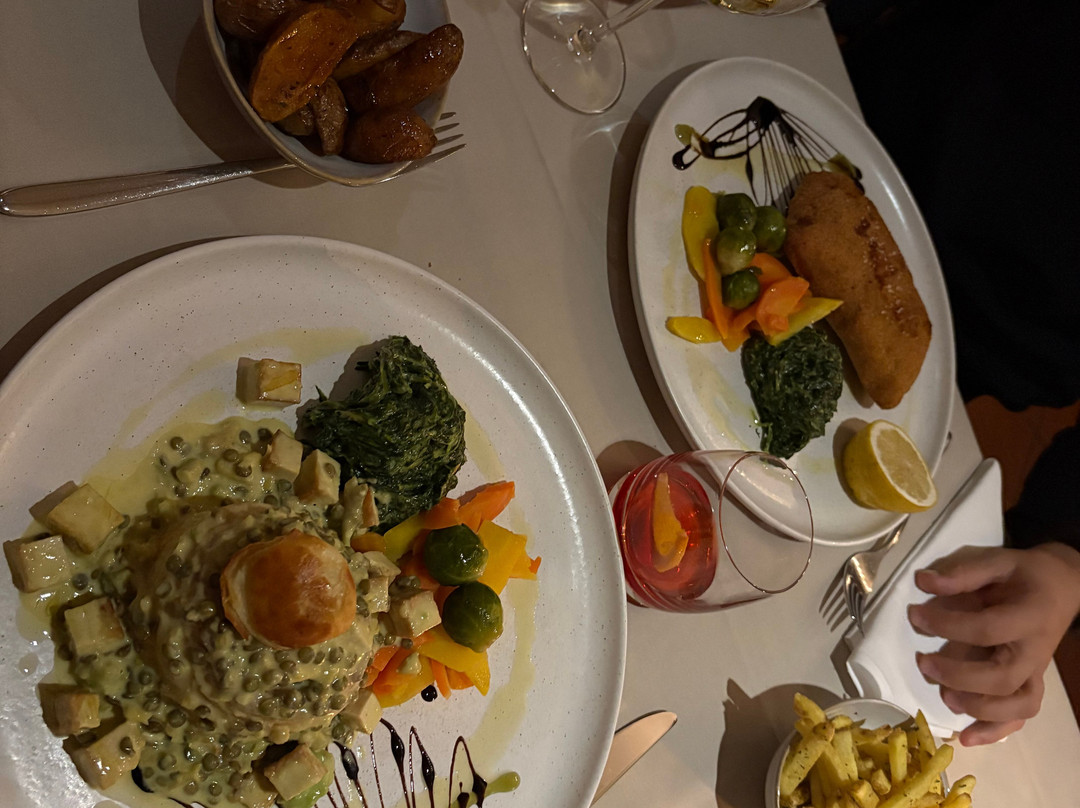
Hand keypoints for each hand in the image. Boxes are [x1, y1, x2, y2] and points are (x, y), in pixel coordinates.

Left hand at [907, 543, 1079, 745]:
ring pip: (1017, 704)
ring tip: (944, 696)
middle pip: (1002, 677)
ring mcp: (1035, 670)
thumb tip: (923, 582)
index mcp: (1028, 616)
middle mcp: (1034, 650)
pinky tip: (966, 738)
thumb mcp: (997, 561)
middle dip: (959, 675)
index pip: (987, 629)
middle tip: (923, 662)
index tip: (915, 615)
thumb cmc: (1024, 575)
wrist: (1062, 587)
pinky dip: (995, 731)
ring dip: (979, 708)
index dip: (947, 626)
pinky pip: (1020, 716)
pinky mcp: (1029, 682)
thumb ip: (963, 573)